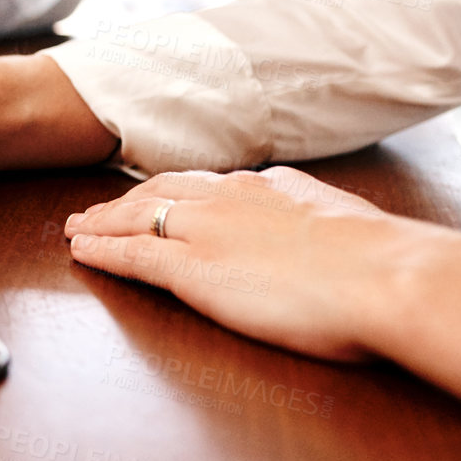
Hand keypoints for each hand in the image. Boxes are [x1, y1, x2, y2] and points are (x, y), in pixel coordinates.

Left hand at [63, 166, 402, 361]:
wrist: (384, 276)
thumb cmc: (383, 263)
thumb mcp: (346, 223)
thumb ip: (318, 217)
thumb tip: (318, 222)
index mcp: (268, 187)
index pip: (206, 185)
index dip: (173, 192)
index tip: (156, 196)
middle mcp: (228, 199)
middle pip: (160, 193)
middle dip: (124, 201)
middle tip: (96, 210)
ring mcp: (205, 231)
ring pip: (136, 218)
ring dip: (101, 222)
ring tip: (76, 228)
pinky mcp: (191, 269)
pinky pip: (132, 256)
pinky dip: (102, 251)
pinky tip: (82, 252)